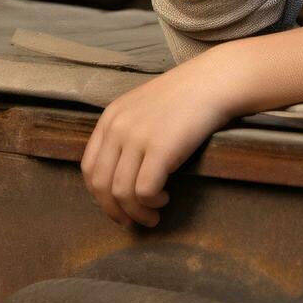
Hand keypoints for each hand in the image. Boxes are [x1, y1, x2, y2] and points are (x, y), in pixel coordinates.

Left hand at [79, 56, 236, 227]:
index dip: (99, 195)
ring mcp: (137, 137)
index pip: (89, 168)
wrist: (213, 81)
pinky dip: (152, 202)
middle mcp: (117, 127)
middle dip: (114, 211)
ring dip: (136, 212)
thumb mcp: (143, 109)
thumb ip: (127, 133)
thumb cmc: (185, 97)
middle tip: (133, 221)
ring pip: (121, 193)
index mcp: (110, 118)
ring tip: (153, 214)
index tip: (116, 208)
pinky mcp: (160, 148)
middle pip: (100, 185)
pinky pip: (144, 191)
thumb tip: (122, 174)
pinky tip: (165, 198)